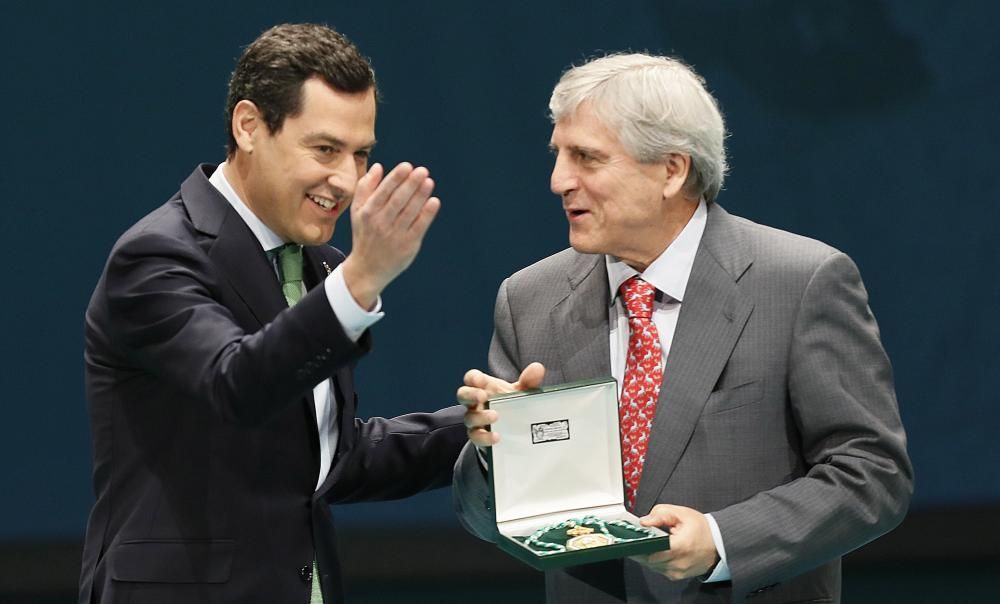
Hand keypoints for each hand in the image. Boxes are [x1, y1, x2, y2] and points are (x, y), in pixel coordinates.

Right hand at [341, 162, 439, 308]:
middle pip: (398, 200)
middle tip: (422, 170)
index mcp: (368, 212)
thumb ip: (365, 188)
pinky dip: (427, 214)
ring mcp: (395, 235)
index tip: (407, 166)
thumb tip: (378, 166)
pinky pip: (419, 227)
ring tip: (429, 182)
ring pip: (410, 212)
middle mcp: (381, 223)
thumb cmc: (364, 234)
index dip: (396, 178)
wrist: (368, 269)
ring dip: (420, 196)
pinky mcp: (408, 245)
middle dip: (410, 184)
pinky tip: (434, 202)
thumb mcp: (358, 212)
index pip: (383, 192)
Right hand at [457, 363, 544, 446]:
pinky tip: (496, 437)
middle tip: (482, 396)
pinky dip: (485, 437)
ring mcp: (475, 419)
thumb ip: (528, 380)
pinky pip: (476, 437)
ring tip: (495, 416)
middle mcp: (475, 403)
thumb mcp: (520, 392)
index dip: (473, 378)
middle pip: (463, 395)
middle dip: (470, 394)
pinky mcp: (479, 436)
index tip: (480, 380)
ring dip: (480, 417)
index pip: (471, 378)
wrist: (511, 429)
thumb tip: (538, 368)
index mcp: (483, 387)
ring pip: (469, 417)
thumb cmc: (511, 404)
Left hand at [630, 504, 719, 580]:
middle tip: (639, 538)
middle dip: (641, 549)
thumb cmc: (703, 529)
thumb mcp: (682, 514)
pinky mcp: (678, 576)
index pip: (650, 550)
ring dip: (648, 555)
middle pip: (648, 559)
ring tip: (650, 543)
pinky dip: (656, 561)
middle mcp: (678, 563)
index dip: (639, 544)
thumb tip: (644, 521)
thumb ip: (660, 514)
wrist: (719, 543)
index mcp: (679, 546)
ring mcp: (678, 572)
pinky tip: (659, 551)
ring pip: (652, 566)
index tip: (632, 538)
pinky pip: (659, 569)